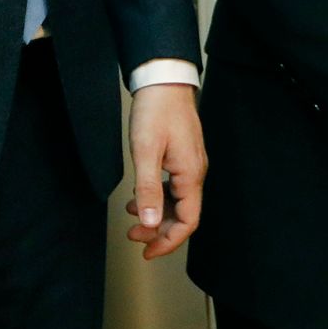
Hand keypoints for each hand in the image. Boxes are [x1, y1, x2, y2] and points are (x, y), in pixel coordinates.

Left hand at [125, 82, 205, 258]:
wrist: (163, 77)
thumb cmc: (156, 109)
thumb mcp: (146, 151)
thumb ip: (148, 190)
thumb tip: (150, 224)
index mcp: (191, 174)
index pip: (187, 221)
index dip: (168, 241)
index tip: (147, 251)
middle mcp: (195, 171)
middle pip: (183, 214)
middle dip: (159, 230)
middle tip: (134, 237)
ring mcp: (190, 162)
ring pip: (178, 201)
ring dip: (157, 214)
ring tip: (132, 218)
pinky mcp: (183, 153)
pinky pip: (174, 186)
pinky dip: (158, 196)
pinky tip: (141, 194)